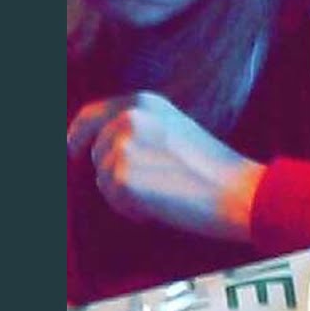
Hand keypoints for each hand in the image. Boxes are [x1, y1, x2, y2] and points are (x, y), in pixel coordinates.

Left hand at [67, 91, 265, 241]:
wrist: (237, 191)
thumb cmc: (211, 167)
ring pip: (102, 178)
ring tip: (164, 192)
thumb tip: (97, 144)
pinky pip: (112, 200)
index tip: (72, 151)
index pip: (91, 115)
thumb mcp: (173, 127)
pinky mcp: (120, 178)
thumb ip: (138, 127)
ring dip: (125, 192)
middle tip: (149, 186)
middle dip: (113, 172)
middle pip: (95, 151)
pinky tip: (161, 205)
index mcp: (142, 101)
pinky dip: (132, 209)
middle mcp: (127, 118)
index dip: (77, 135)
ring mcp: (122, 146)